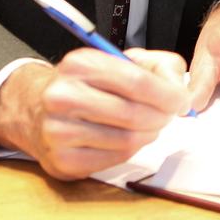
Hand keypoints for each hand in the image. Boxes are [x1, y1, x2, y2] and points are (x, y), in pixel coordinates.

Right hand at [0, 48, 189, 179]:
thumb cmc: (91, 83)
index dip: (167, 94)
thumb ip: (160, 66)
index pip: (137, 82)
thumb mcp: (124, 60)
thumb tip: (179, 90)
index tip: (181, 100)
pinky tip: (128, 138)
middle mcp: (63, 96)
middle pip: (132, 114)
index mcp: (80, 64)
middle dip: (161, 117)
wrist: (39, 108)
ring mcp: (58, 131)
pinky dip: (131, 150)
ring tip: (148, 125)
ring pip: (126, 140)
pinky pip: (114, 159)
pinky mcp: (61, 160)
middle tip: (168, 115)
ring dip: (148, 134)